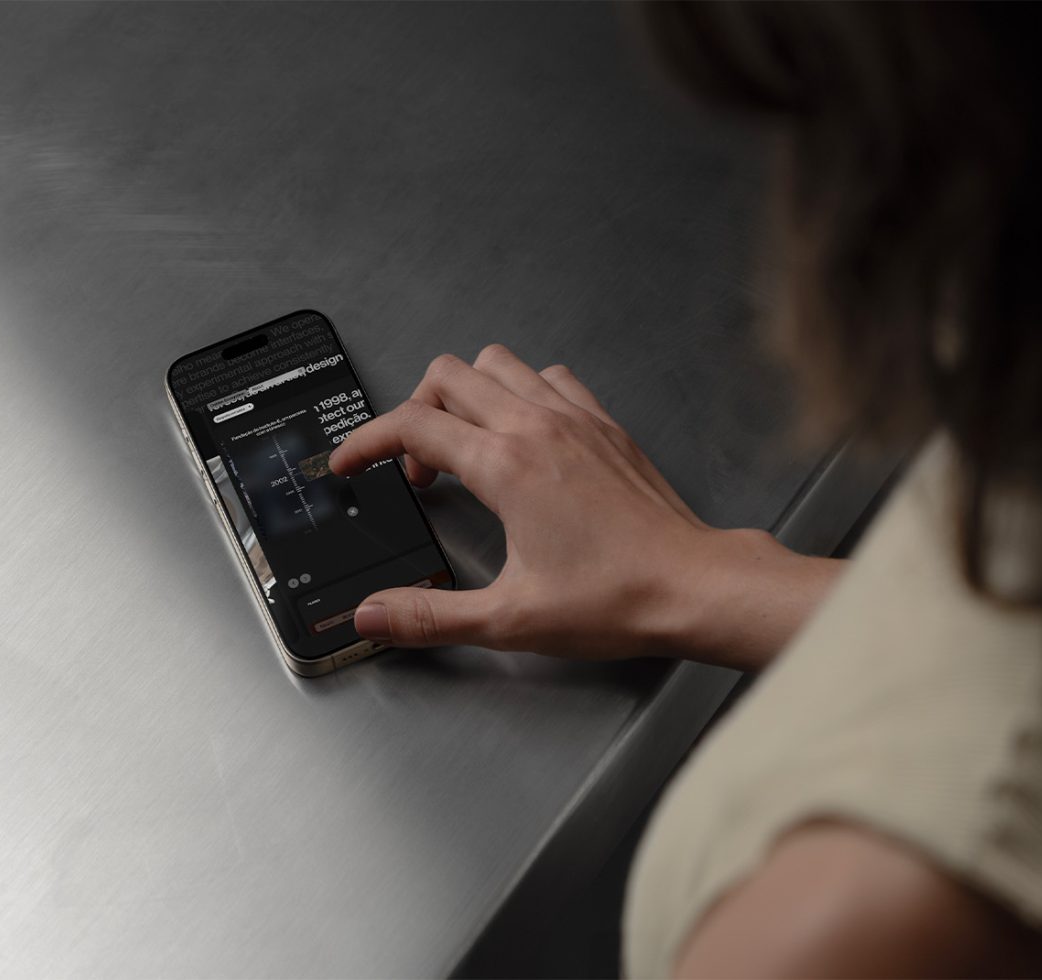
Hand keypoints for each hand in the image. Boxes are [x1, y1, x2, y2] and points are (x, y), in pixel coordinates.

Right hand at [329, 345, 841, 667]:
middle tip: (416, 469)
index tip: (349, 463)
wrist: (693, 585)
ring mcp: (575, 418)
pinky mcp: (605, 424)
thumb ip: (430, 616)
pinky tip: (522, 435)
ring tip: (462, 447)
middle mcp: (536, 427)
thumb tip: (373, 614)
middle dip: (414, 414)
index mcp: (505, 466)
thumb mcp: (508, 618)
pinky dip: (521, 392)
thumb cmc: (617, 598)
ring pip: (497, 363)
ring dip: (465, 394)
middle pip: (447, 376)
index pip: (412, 426)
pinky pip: (549, 377)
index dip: (366, 441)